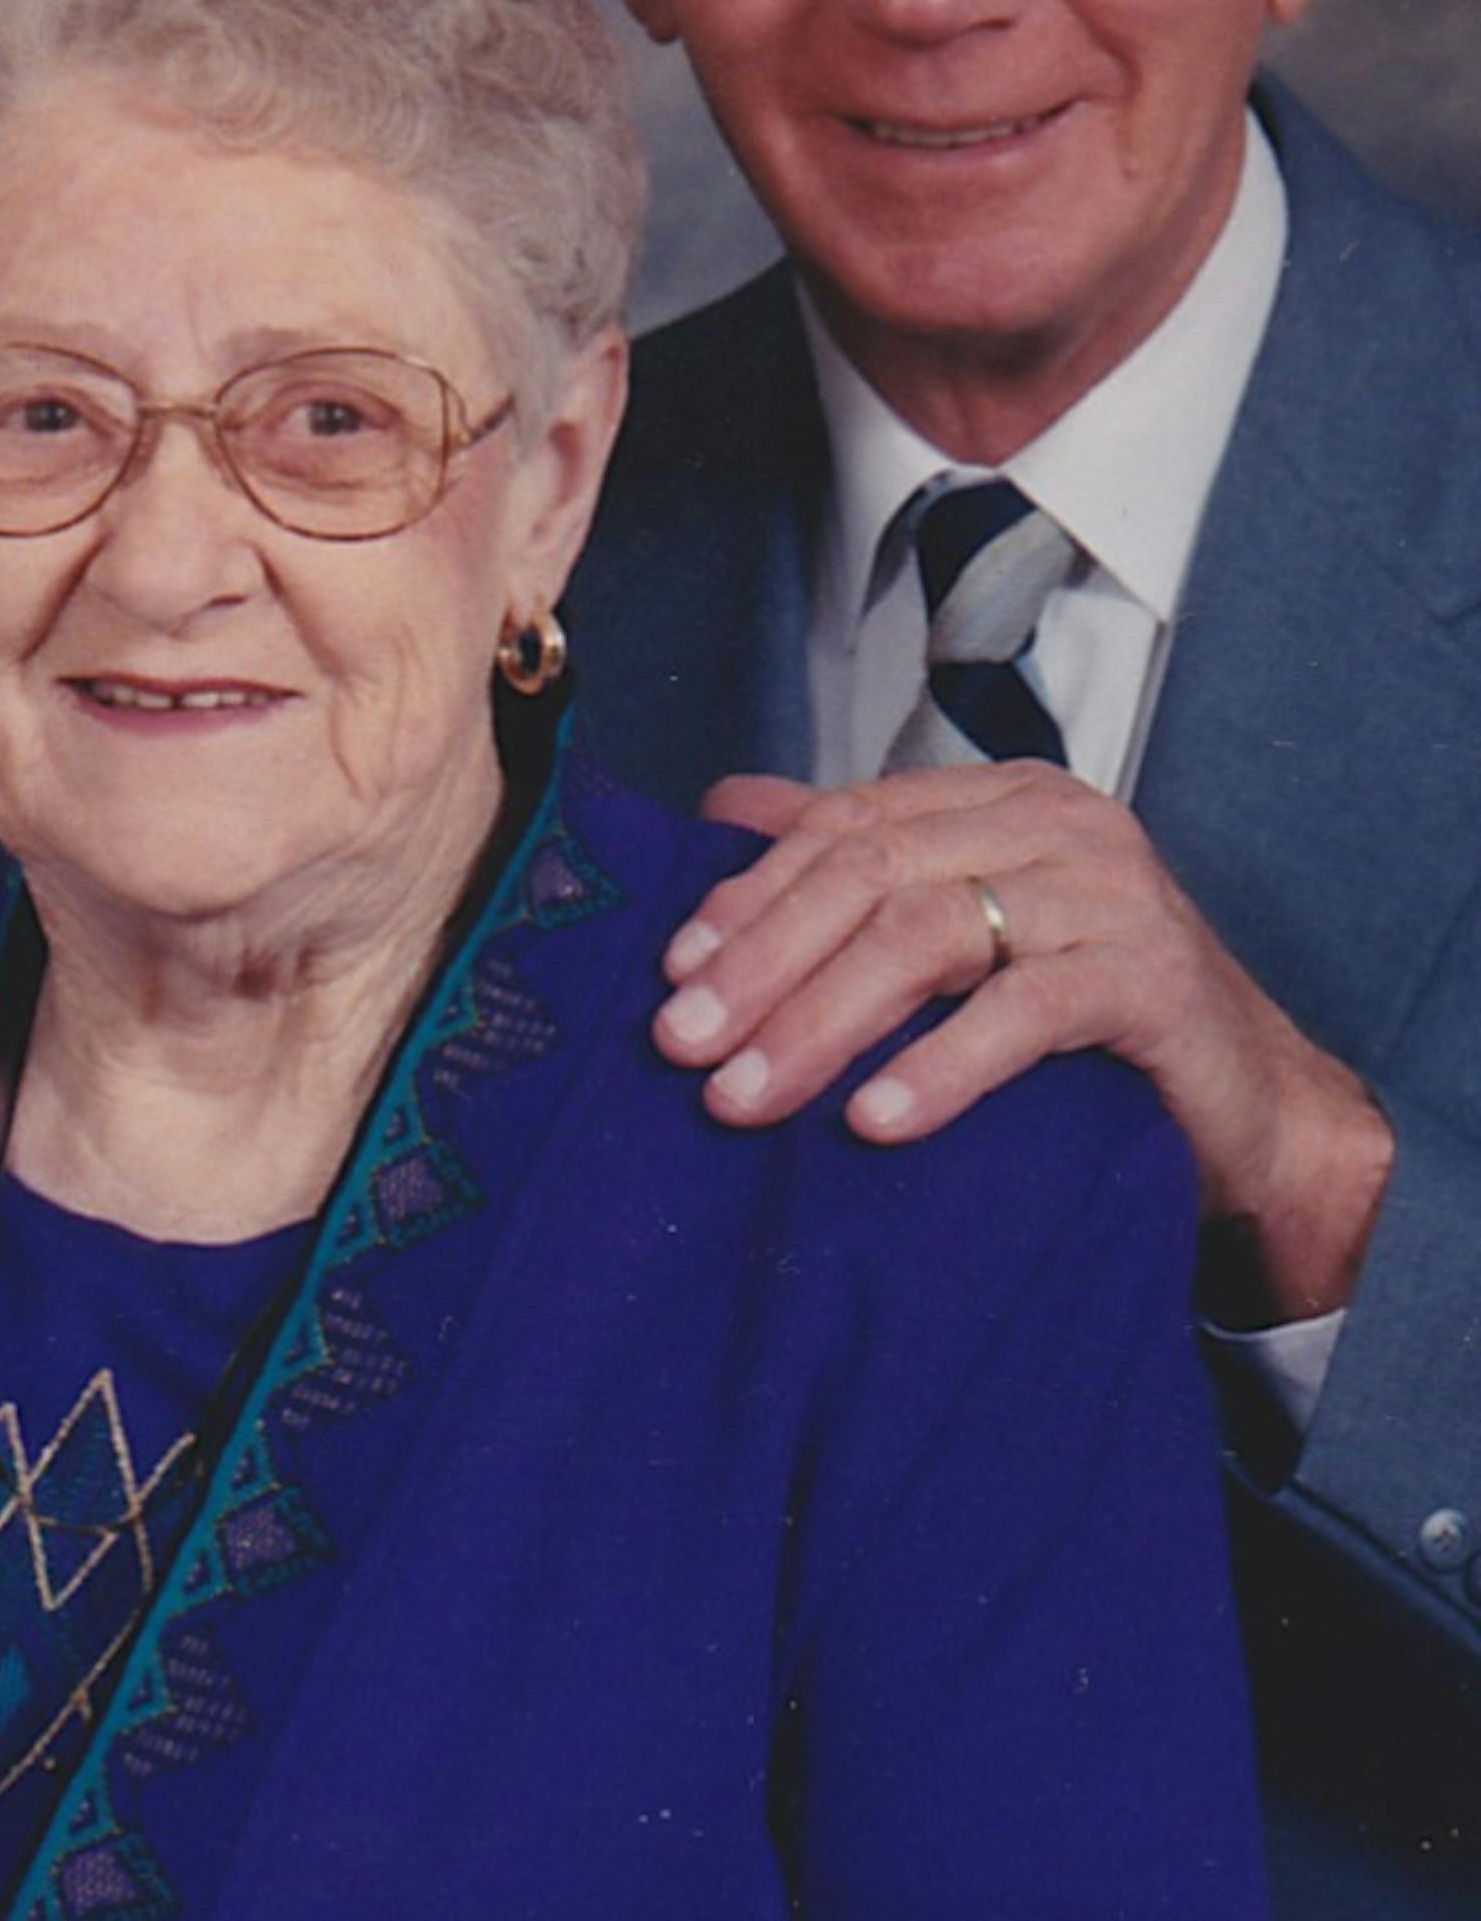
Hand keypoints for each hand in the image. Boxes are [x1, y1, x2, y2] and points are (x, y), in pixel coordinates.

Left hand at [657, 763, 1394, 1319]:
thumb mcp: (963, 934)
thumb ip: (858, 864)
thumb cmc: (1089, 1021)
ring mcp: (1108, 889)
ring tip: (746, 1096)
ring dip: (821, 1019)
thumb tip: (722, 810)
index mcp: (996, 800)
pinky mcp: (1152, 973)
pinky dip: (939, 1067)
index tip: (671, 974)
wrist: (1249, 1106)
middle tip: (682, 1046)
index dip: (748, 896)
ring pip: (929, 935)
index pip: (844, 826)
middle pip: (871, 875)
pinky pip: (1024, 1012)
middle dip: (763, 962)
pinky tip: (873, 1120)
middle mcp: (1054, 822)